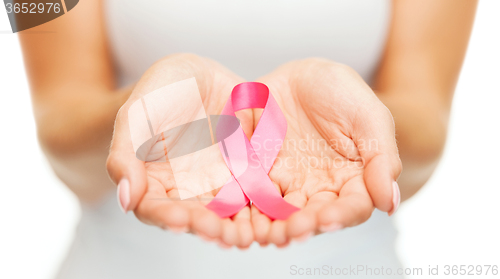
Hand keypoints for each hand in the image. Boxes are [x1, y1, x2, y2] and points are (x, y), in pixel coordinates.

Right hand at [106, 54, 254, 248]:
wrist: (197, 76)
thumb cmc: (159, 92)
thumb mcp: (137, 115)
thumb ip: (125, 154)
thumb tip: (126, 200)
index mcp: (152, 181)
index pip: (154, 208)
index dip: (165, 216)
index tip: (179, 220)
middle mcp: (186, 190)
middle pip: (194, 217)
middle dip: (206, 227)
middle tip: (218, 231)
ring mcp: (217, 183)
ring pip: (227, 213)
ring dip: (236, 226)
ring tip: (247, 233)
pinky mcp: (245, 173)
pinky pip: (254, 194)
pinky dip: (261, 206)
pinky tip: (270, 213)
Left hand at [251, 58, 401, 246]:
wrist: (301, 76)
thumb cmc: (341, 92)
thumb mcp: (369, 116)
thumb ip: (381, 157)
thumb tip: (389, 204)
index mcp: (353, 179)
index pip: (352, 206)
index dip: (341, 216)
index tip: (328, 219)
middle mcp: (321, 188)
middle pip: (315, 216)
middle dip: (304, 226)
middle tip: (292, 230)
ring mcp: (290, 182)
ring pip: (283, 213)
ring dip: (276, 226)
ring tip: (268, 233)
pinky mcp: (261, 174)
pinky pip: (254, 195)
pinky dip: (250, 209)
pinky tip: (244, 218)